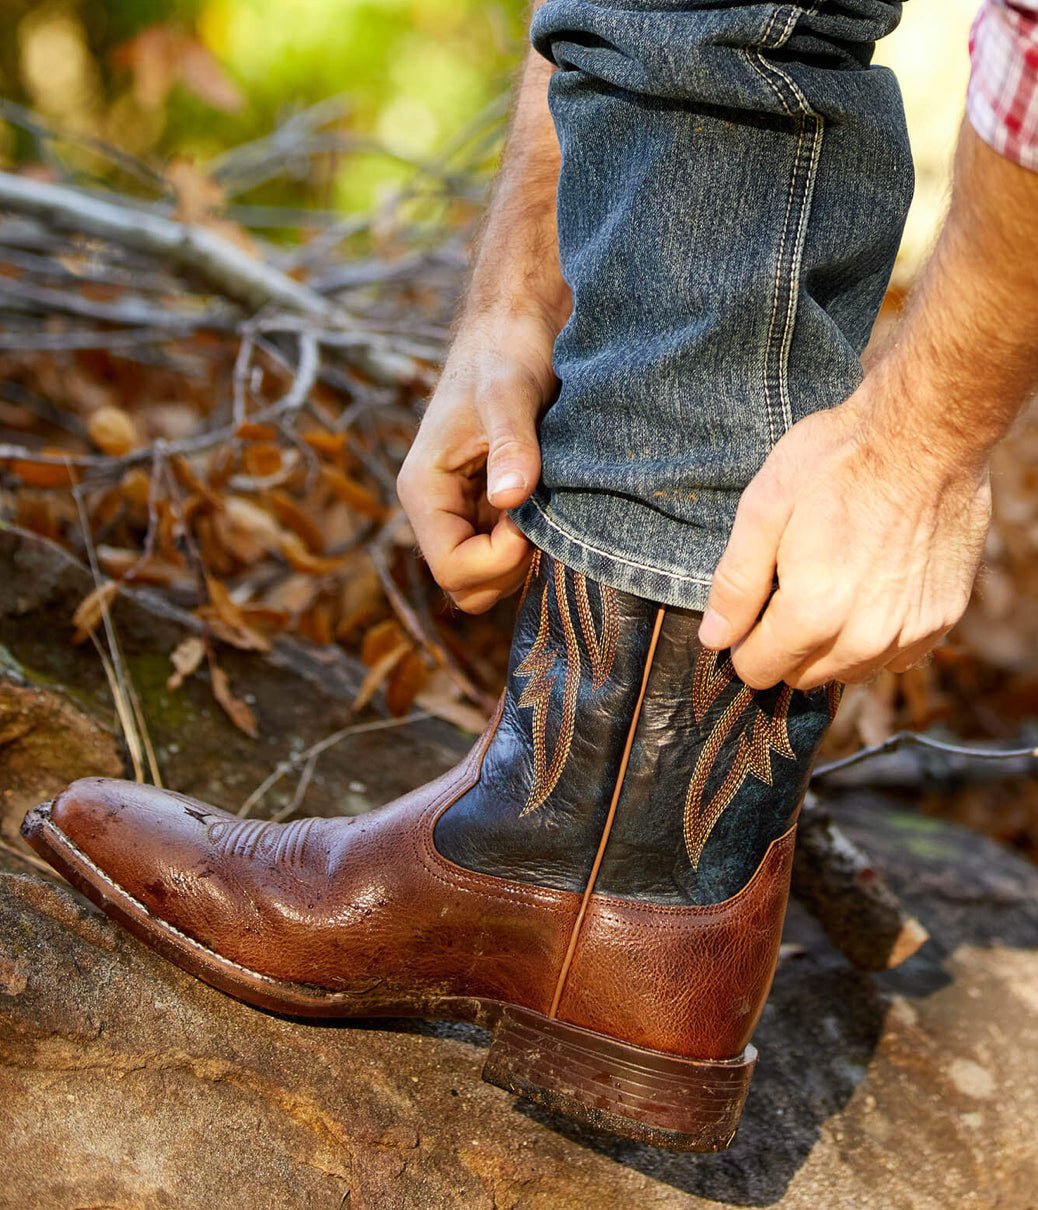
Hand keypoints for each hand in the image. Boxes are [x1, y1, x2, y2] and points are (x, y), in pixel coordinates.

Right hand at [396, 311, 555, 613]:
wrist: (515, 328)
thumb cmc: (506, 353)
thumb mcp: (510, 393)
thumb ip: (511, 444)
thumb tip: (510, 498)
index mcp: (423, 489)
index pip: (451, 569)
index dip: (498, 561)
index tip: (530, 520)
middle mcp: (435, 509)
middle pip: (466, 587)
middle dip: (509, 567)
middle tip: (540, 516)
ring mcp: (460, 513)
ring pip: (487, 580)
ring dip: (522, 557)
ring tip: (544, 503)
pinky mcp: (486, 511)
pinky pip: (504, 557)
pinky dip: (529, 545)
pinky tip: (546, 503)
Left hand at [697, 380, 992, 689]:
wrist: (927, 430)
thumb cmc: (837, 460)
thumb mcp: (764, 509)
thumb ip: (736, 583)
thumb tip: (714, 638)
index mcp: (813, 613)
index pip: (759, 670)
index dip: (744, 642)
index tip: (753, 607)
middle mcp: (865, 637)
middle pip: (803, 677)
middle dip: (785, 644)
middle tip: (791, 587)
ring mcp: (910, 631)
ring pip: (849, 671)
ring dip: (832, 645)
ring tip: (833, 583)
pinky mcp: (943, 618)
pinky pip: (897, 656)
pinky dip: (878, 636)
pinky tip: (872, 589)